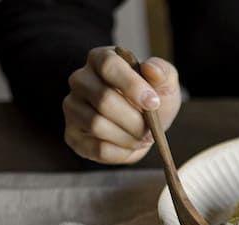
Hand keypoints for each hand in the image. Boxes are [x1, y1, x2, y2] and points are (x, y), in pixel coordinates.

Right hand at [63, 46, 181, 163]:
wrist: (146, 124)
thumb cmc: (152, 98)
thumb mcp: (165, 83)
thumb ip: (162, 72)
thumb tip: (151, 68)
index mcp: (101, 59)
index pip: (109, 66)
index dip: (132, 86)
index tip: (153, 103)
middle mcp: (80, 80)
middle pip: (104, 100)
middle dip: (135, 120)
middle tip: (151, 130)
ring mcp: (72, 107)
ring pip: (97, 125)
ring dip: (128, 137)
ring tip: (143, 138)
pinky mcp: (72, 135)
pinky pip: (96, 148)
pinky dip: (121, 152)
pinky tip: (130, 147)